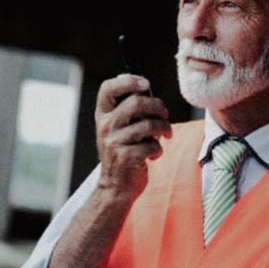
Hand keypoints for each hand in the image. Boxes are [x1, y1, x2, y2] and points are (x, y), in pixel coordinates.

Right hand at [94, 74, 171, 202]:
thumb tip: (145, 87)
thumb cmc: (124, 152)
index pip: (108, 88)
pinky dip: (159, 150)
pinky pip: (153, 145)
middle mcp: (105, 126)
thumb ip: (129, 110)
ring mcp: (114, 142)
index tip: (146, 84)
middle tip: (165, 114)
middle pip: (136, 103)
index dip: (128, 80)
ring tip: (166, 135)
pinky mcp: (126, 157)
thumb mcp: (119, 129)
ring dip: (165, 128)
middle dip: (158, 106)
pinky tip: (154, 154)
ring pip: (149, 124)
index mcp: (103, 115)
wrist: (115, 187)